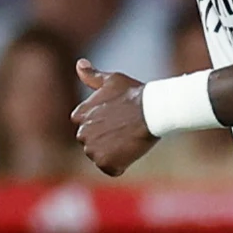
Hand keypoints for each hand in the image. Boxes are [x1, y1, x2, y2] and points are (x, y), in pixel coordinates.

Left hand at [71, 60, 158, 177]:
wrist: (153, 110)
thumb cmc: (134, 94)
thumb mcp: (112, 80)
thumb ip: (92, 76)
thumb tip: (79, 64)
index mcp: (79, 115)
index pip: (86, 126)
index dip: (103, 124)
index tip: (117, 119)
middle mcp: (82, 133)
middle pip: (92, 142)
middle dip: (107, 139)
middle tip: (125, 129)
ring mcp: (92, 149)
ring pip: (101, 156)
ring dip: (114, 152)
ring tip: (129, 139)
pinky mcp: (105, 163)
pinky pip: (111, 168)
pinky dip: (121, 164)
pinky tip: (131, 151)